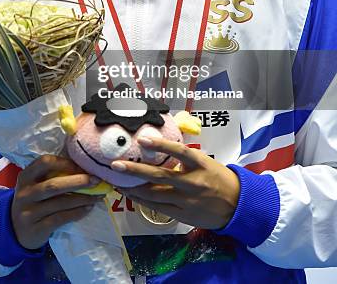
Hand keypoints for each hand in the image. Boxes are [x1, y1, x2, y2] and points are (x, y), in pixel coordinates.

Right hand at [11, 154, 102, 248]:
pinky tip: (88, 208)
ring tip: (98, 195)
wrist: (16, 230)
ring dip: (83, 198)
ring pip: (60, 203)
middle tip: (97, 180)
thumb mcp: (35, 185)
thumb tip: (84, 167)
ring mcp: (29, 212)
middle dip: (78, 181)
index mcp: (25, 176)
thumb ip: (51, 175)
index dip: (65, 162)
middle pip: (54, 185)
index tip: (83, 166)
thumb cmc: (34, 201)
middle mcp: (25, 193)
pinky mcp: (36, 228)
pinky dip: (77, 212)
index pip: (45, 162)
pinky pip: (60, 218)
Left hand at [111, 136, 239, 229]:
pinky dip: (143, 201)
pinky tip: (132, 194)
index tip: (142, 139)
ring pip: (154, 194)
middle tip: (116, 165)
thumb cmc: (218, 178)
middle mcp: (192, 182)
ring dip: (133, 188)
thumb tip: (160, 145)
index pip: (179, 151)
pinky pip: (158, 207)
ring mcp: (187, 200)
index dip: (160, 145)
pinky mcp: (183, 215)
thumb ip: (185, 157)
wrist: (237, 205)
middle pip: (160, 176)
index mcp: (200, 164)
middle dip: (135, 170)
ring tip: (117, 181)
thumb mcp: (205, 162)